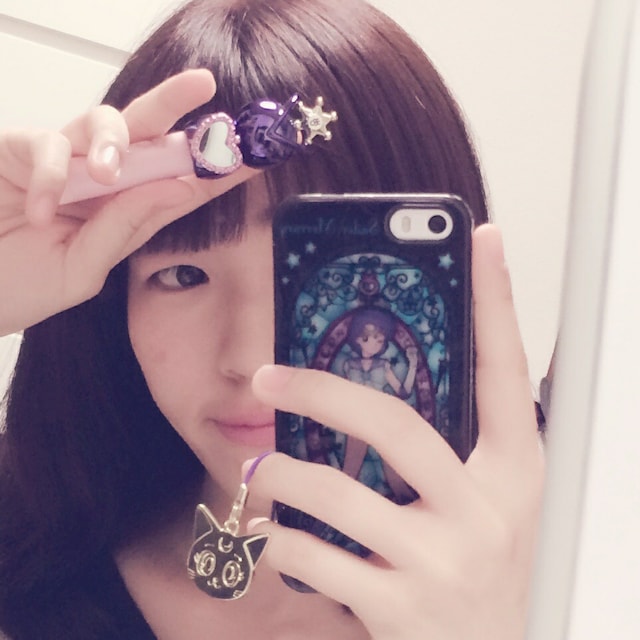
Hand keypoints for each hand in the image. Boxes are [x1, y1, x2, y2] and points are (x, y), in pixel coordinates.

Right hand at [0, 69, 256, 335]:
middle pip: (145, 132)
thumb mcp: (82, 269)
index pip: (177, 183)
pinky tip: (43, 209)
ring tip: (105, 174)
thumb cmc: (21, 286)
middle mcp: (100, 181)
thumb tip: (180, 187)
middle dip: (174, 105)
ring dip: (112, 141)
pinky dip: (50, 174)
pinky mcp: (18, 151)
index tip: (252, 156)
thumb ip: (126, 227)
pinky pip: (47, 144)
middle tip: (205, 84)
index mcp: (124, 211)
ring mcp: (62, 162)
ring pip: (100, 121)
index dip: (213, 169)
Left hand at [248, 224, 543, 639]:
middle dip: (320, 391)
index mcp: (514, 469)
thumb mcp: (488, 498)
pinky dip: (281, 543)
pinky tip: (274, 536)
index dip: (496, 300)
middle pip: (393, 423)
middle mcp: (486, 509)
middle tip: (270, 373)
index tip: (481, 238)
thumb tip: (409, 381)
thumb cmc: (483, 566)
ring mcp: (444, 560)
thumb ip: (457, 443)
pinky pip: (317, 559)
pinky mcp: (402, 607)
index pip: (506, 368)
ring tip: (258, 464)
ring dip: (281, 474)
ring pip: (336, 494)